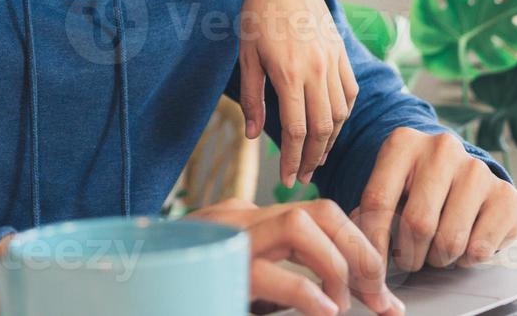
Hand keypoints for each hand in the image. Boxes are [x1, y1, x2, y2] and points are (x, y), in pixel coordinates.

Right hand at [186, 197, 404, 315]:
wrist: (134, 283)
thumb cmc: (196, 284)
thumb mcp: (250, 283)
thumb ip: (284, 278)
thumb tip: (341, 297)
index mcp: (250, 221)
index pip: (320, 214)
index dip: (360, 246)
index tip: (382, 290)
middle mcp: (239, 221)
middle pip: (318, 211)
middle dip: (360, 251)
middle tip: (379, 296)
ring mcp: (224, 241)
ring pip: (296, 225)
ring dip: (335, 265)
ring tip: (342, 305)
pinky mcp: (215, 270)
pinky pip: (266, 271)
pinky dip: (304, 292)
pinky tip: (322, 311)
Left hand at [229, 0, 358, 187]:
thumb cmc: (257, 12)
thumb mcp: (246, 54)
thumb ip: (253, 96)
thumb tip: (253, 134)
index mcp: (289, 73)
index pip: (295, 130)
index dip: (292, 159)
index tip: (287, 178)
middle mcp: (316, 69)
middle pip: (321, 128)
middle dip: (312, 157)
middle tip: (302, 176)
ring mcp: (333, 60)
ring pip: (340, 113)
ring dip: (329, 140)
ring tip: (316, 156)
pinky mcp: (341, 51)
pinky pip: (350, 91)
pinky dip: (343, 113)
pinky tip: (331, 124)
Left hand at [352, 128, 516, 271]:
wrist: (460, 172)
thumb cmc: (415, 186)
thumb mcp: (387, 187)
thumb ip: (367, 214)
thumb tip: (356, 249)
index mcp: (403, 142)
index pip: (378, 201)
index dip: (372, 243)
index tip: (370, 270)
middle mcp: (442, 148)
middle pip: (417, 224)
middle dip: (409, 255)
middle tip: (410, 258)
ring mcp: (477, 169)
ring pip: (449, 240)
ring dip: (439, 259)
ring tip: (436, 248)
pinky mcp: (506, 194)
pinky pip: (480, 249)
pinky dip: (467, 259)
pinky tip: (464, 241)